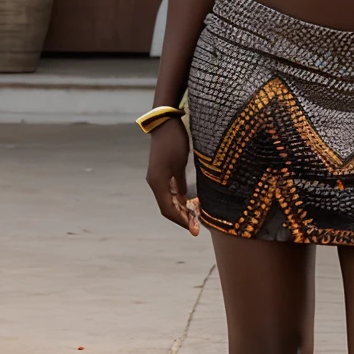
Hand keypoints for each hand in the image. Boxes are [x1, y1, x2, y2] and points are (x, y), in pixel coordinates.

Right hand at [145, 118, 199, 235]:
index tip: (194, 229)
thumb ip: (180, 183)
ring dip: (182, 210)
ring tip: (197, 217)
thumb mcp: (179, 163)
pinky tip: (191, 203)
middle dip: (183, 218)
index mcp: (157, 182)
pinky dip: (181, 200)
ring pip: (170, 201)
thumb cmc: (173, 141)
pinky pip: (171, 192)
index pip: (168, 210)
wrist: (165, 123)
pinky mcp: (163, 173)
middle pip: (168, 207)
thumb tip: (184, 200)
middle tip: (198, 227)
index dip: (181, 221)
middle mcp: (156, 183)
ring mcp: (158, 178)